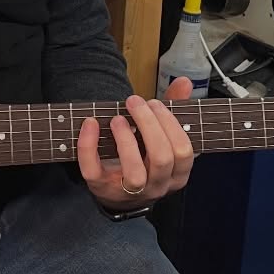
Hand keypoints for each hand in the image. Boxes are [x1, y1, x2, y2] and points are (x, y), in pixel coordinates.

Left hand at [76, 77, 195, 210]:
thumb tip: (184, 81)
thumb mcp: (161, 136)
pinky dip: (89, 145)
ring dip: (126, 140)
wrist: (117, 191)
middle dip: (149, 125)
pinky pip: (93, 170)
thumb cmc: (143, 158)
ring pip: (134, 173)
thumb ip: (173, 110)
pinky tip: (90, 123)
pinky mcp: (101, 188)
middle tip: (134, 102)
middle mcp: (157, 186)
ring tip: (117, 118)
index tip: (154, 103)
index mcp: (176, 174)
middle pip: (162, 158)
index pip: (183, 151)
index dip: (170, 124)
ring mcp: (130, 192)